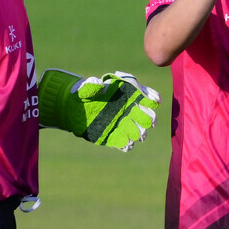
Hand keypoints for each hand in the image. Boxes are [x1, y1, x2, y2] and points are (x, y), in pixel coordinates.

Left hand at [38, 69, 160, 151]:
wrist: (73, 110)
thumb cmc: (83, 94)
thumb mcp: (85, 88)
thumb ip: (91, 85)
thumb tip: (98, 83)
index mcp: (126, 95)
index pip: (145, 95)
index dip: (152, 97)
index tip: (155, 101)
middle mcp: (129, 110)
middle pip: (147, 115)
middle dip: (150, 119)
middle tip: (150, 122)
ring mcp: (123, 125)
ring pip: (139, 131)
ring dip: (140, 133)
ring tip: (137, 135)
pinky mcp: (115, 137)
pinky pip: (126, 144)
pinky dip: (127, 145)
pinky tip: (126, 145)